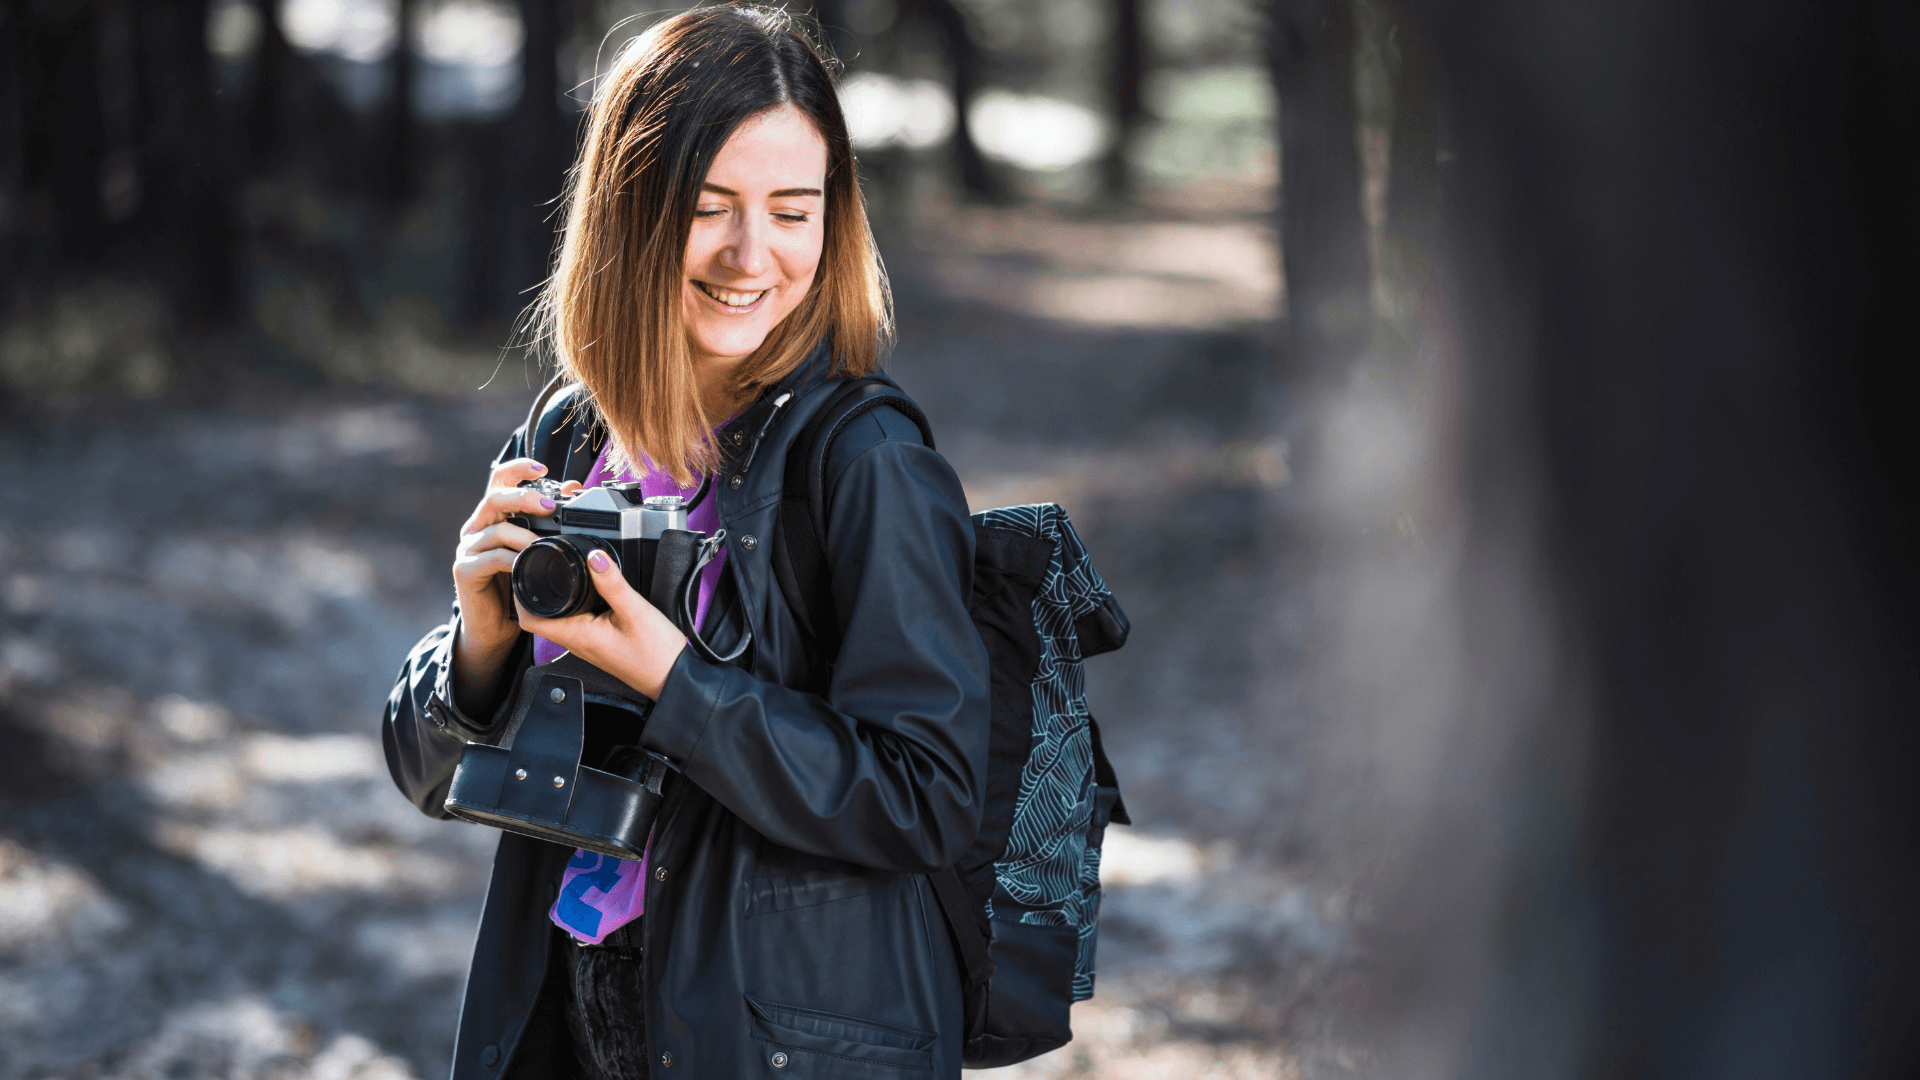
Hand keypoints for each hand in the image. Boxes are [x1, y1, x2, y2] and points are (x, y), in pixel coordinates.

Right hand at [450, 459, 580, 708]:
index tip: (543, 467)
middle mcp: (477, 527)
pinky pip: (490, 558)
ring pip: (495, 529)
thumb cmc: (517, 585)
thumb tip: (574, 489)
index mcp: (494, 517)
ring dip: (523, 535)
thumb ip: (549, 522)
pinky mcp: (464, 571)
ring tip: (544, 544)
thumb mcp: (537, 551)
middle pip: (494, 498)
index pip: (500, 480)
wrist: (495, 627)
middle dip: (524, 497)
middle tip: (550, 506)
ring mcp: (468, 549)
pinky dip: (511, 560)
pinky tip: (526, 565)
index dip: (519, 468)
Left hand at [516, 547, 687, 700]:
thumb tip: (594, 557)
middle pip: (540, 617)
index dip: (520, 595)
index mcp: (578, 636)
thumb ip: (613, 583)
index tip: (524, 571)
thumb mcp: (635, 612)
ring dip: (552, 598)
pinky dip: (571, 605)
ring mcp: (587, 644)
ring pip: (557, 619)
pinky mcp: (599, 642)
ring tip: (558, 574)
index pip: (530, 620)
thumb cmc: (656, 655)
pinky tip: (585, 592)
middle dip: (534, 591)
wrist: (674, 678)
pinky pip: (575, 622)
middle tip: (538, 565)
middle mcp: (578, 643)